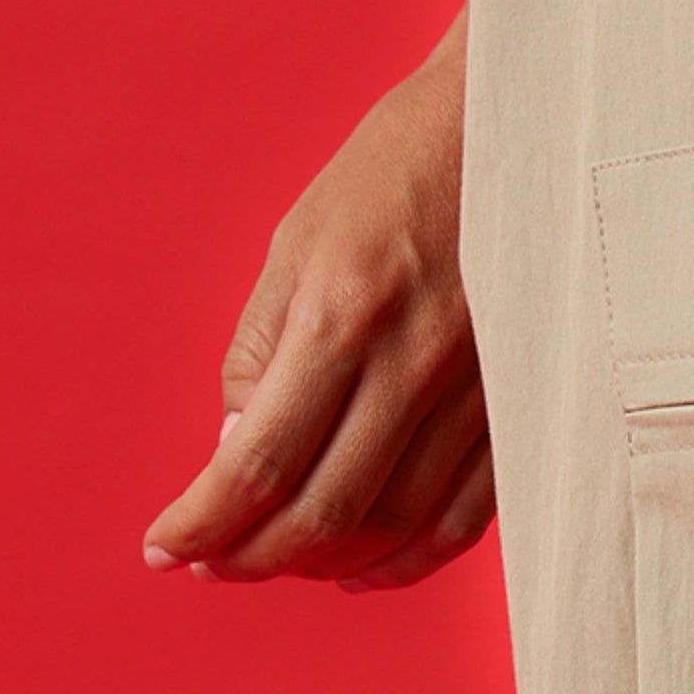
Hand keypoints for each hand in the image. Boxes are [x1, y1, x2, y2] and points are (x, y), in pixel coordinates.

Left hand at [142, 15, 493, 594]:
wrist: (527, 127)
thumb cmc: (400, 170)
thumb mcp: (301, 239)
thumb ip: (262, 349)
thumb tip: (237, 451)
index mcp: (344, 311)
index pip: (259, 458)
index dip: (205, 520)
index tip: (167, 545)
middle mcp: (416, 361)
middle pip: (326, 508)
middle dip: (254, 556)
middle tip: (213, 564)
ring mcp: (480, 389)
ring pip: (396, 523)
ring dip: (327, 562)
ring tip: (280, 562)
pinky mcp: (522, 403)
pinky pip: (467, 515)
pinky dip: (412, 558)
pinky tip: (366, 566)